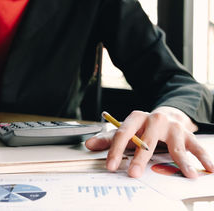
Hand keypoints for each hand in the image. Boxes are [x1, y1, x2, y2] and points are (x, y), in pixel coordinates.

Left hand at [85, 106, 213, 177]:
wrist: (166, 114)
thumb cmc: (142, 127)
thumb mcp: (125, 130)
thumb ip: (108, 139)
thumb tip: (88, 145)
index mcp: (135, 118)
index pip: (123, 134)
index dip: (115, 150)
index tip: (110, 166)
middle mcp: (154, 119)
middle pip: (146, 141)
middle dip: (141, 159)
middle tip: (135, 174)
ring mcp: (172, 126)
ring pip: (175, 145)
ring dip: (182, 161)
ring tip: (188, 174)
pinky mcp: (186, 133)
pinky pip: (195, 146)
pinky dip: (203, 157)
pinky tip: (208, 168)